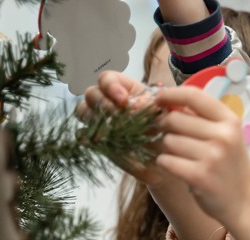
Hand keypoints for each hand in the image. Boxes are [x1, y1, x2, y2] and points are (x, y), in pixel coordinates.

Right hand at [75, 71, 165, 185]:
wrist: (166, 151)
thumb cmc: (165, 124)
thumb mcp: (163, 111)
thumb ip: (150, 106)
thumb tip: (134, 106)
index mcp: (123, 88)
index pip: (106, 78)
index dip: (110, 86)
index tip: (123, 100)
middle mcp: (107, 101)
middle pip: (91, 93)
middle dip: (103, 103)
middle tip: (118, 116)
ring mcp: (100, 119)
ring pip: (83, 111)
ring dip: (94, 118)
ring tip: (110, 129)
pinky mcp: (97, 138)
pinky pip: (83, 134)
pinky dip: (91, 136)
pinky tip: (104, 140)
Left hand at [153, 86, 249, 229]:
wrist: (245, 202)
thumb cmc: (231, 167)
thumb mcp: (227, 137)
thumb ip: (203, 120)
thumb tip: (166, 104)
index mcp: (229, 121)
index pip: (193, 96)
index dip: (170, 94)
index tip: (158, 99)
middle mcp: (223, 136)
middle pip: (174, 119)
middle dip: (164, 127)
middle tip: (167, 136)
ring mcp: (212, 156)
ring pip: (168, 141)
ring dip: (164, 148)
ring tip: (177, 156)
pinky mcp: (200, 176)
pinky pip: (166, 161)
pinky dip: (164, 164)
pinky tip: (174, 168)